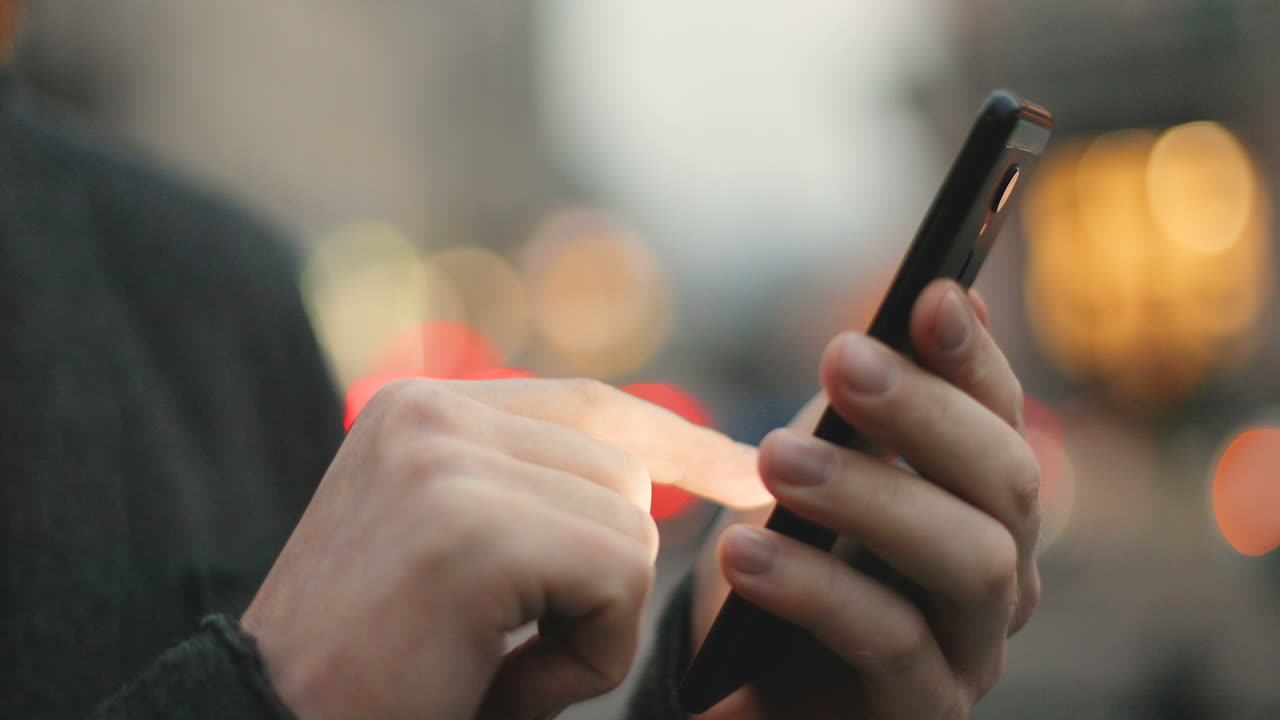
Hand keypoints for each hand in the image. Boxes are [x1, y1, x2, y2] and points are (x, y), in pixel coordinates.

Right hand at [241, 378, 764, 719]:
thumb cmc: (376, 672)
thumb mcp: (451, 556)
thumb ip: (531, 499)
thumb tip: (656, 489)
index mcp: (421, 410)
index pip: (590, 405)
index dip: (678, 444)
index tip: (745, 473)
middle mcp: (429, 412)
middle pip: (623, 472)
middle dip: (599, 575)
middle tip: (503, 647)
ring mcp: (444, 462)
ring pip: (630, 524)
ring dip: (589, 620)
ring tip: (491, 661)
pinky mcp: (471, 529)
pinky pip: (617, 577)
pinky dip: (588, 656)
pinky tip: (498, 679)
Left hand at [691, 280, 1040, 718]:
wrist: (738, 687)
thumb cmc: (788, 566)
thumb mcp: (817, 471)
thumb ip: (865, 406)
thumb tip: (938, 297)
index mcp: (982, 505)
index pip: (1001, 418)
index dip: (972, 356)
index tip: (927, 295)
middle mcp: (1003, 574)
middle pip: (1008, 484)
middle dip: (925, 414)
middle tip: (840, 357)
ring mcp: (974, 650)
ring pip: (971, 561)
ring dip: (873, 496)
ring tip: (777, 458)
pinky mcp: (926, 712)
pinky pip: (891, 643)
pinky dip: (817, 589)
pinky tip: (745, 552)